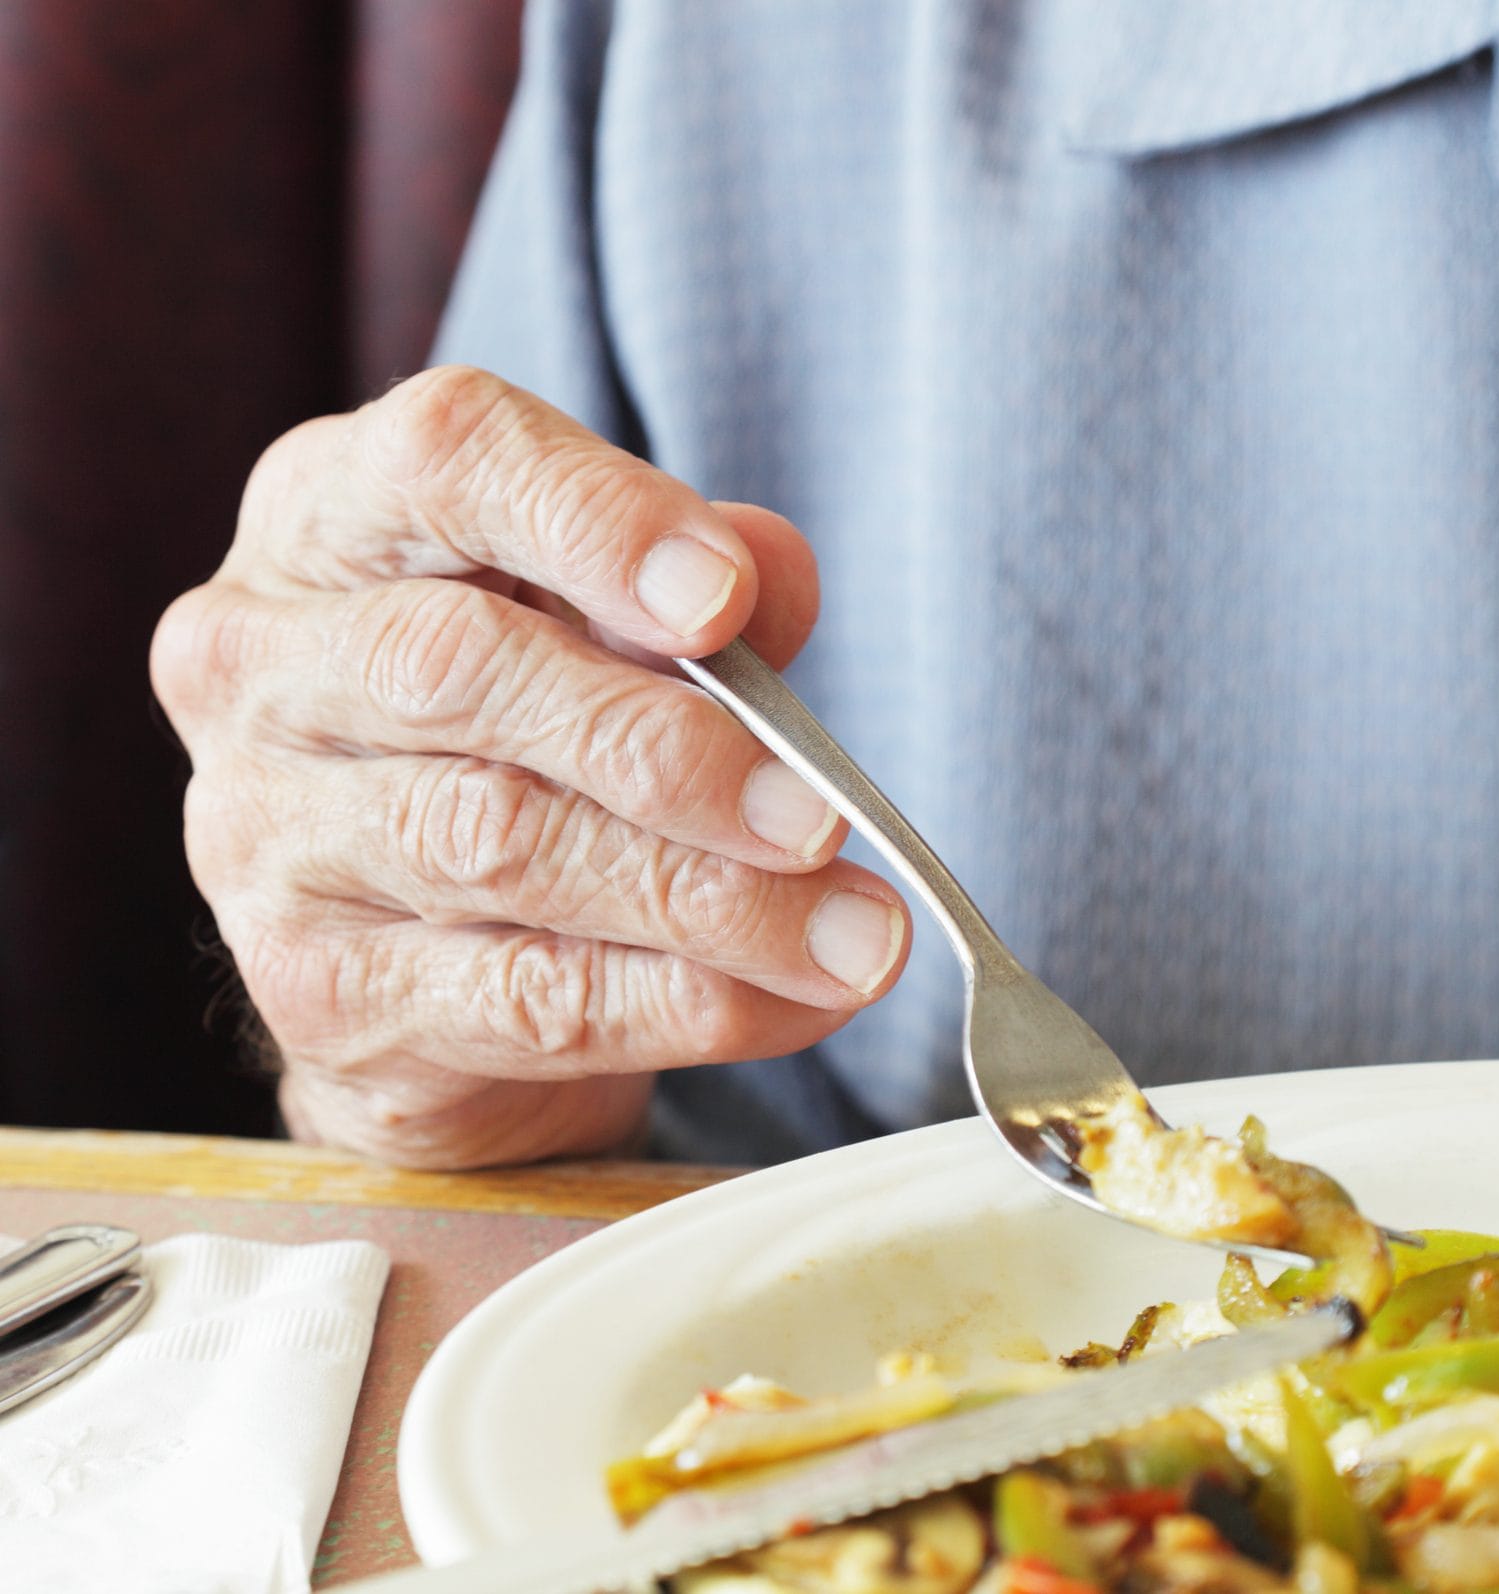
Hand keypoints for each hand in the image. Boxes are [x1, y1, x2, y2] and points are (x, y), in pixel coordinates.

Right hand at [152, 367, 908, 1167]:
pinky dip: (682, 1001)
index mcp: (330, 515)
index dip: (596, 521)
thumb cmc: (532, 736)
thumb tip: (773, 576)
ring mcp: (265, 835)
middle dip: (664, 747)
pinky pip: (520, 1000)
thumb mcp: (609, 625)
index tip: (728, 600)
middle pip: (458, 668)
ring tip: (857, 933)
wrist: (426, 956)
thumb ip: (696, 591)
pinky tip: (796, 999)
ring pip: (497, 847)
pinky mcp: (317, 993)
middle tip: (821, 814)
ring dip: (708, 898)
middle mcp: (261, 662)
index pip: (444, 459)